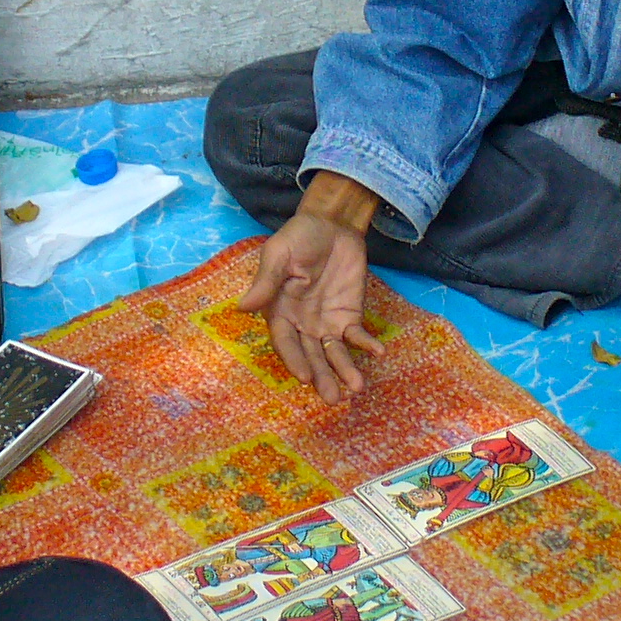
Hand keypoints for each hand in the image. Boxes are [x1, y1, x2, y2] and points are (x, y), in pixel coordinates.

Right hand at [238, 178, 387, 403]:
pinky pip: (356, 335)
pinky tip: (377, 352)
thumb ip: (266, 281)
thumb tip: (243, 307)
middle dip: (322, 377)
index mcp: (279, 311)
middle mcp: (302, 323)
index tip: (304, 377)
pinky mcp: (349, 315)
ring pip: (334, 352)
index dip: (294, 360)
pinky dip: (365, 344)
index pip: (285, 342)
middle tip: (333, 398)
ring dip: (344, 370)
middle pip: (311, 355)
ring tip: (356, 388)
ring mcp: (326, 321)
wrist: (332, 222)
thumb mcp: (279, 253)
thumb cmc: (298, 236)